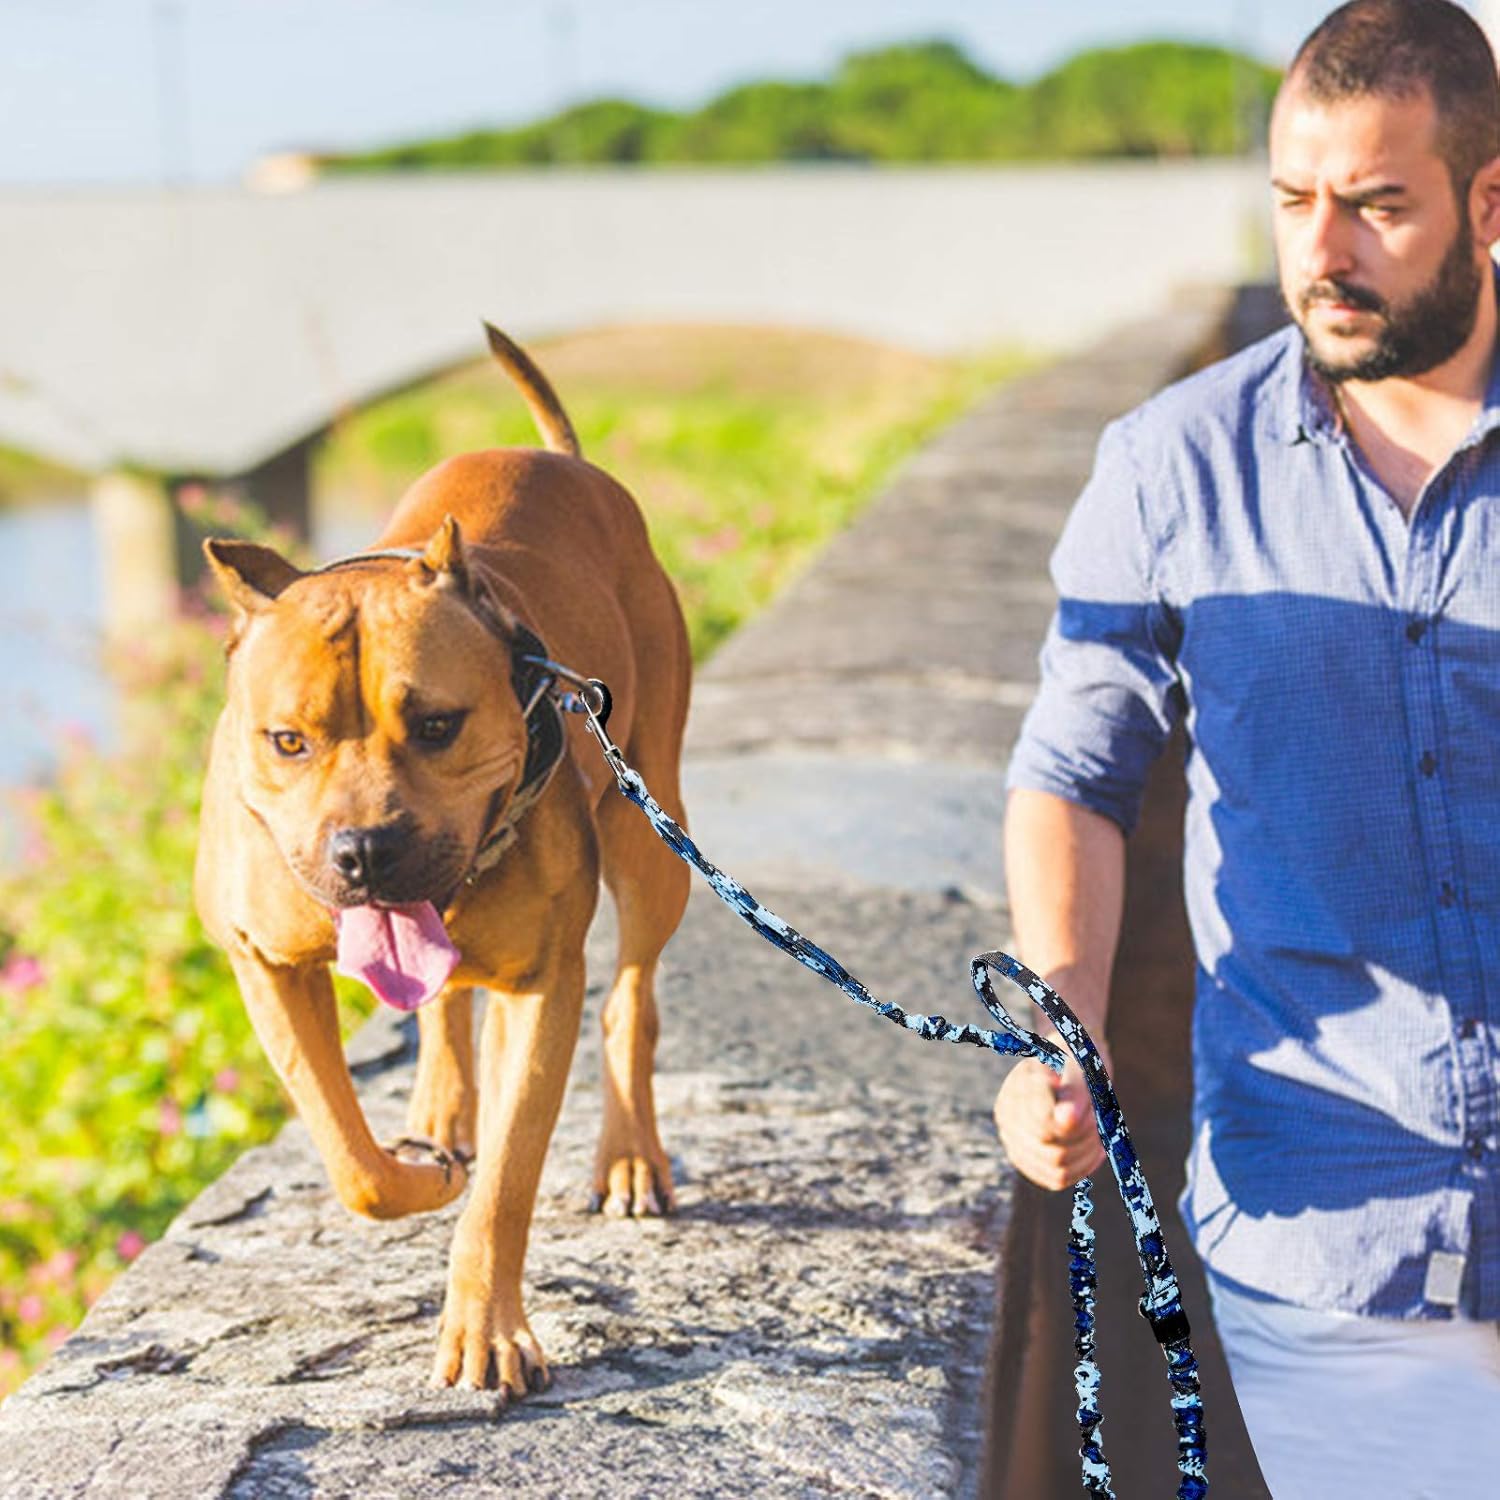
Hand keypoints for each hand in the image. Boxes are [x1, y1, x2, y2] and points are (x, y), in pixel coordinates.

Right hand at [993, 1041, 1108, 1191]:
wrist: (1070, 1064)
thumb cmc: (1078, 1060)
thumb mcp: (1081, 1066)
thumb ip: (1074, 1092)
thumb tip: (1066, 1120)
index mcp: (1018, 1088)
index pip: (1046, 1126)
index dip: (1079, 1123)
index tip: (1092, 1105)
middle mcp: (1008, 1116)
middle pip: (1054, 1152)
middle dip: (1087, 1139)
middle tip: (1099, 1117)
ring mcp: (1014, 1140)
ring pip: (1057, 1170)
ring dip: (1087, 1154)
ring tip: (1098, 1131)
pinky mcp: (1028, 1160)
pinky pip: (1056, 1179)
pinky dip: (1082, 1167)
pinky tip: (1094, 1148)